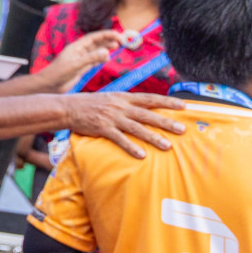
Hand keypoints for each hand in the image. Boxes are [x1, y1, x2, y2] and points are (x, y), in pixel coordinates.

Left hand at [40, 30, 122, 92]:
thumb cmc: (58, 73)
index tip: (118, 34)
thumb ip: (91, 58)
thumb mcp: (76, 65)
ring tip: (116, 46)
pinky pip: (94, 60)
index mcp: (76, 47)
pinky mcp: (81, 67)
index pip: (93, 37)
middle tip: (121, 39)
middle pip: (96, 43)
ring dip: (106, 48)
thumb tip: (106, 52)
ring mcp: (80, 59)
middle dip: (108, 40)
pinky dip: (101, 58)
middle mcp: (79, 51)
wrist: (50, 85)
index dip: (105, 35)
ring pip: (96, 51)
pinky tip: (107, 58)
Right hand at [64, 92, 185, 158]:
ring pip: (136, 128)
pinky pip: (119, 139)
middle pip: (147, 114)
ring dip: (153, 137)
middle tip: (182, 129)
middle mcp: (120, 106)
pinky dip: (131, 147)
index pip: (149, 98)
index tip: (183, 106)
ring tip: (167, 146)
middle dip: (166, 122)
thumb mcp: (110, 98)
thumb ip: (126, 104)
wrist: (67, 107)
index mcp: (123, 97)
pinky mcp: (102, 128)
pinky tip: (142, 155)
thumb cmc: (90, 104)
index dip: (166, 102)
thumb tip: (145, 110)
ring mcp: (111, 117)